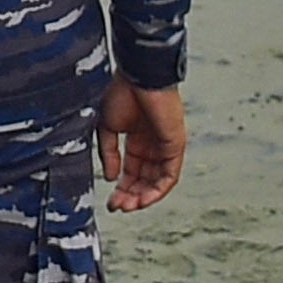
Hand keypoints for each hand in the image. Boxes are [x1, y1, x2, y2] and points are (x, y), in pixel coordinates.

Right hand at [98, 78, 185, 210]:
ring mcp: (166, 146)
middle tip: (118, 207)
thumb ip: (109, 153)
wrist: (138, 75)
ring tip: (129, 206)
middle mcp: (153, 145)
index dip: (121, 187)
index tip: (110, 201)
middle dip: (131, 195)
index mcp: (137, 139)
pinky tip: (143, 199)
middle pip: (145, 179)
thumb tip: (111, 177)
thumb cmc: (122, 93)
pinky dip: (158, 190)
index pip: (132, 171)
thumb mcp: (106, 126)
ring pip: (158, 181)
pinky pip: (170, 175)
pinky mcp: (175, 145)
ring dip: (144, 197)